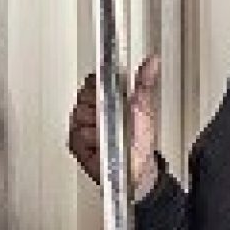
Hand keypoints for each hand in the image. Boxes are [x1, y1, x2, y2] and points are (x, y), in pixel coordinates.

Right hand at [66, 53, 159, 199]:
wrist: (137, 168)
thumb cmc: (140, 138)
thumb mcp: (145, 107)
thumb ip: (144, 82)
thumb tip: (153, 61)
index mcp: (107, 96)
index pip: (92, 81)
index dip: (99, 87)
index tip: (109, 95)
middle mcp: (92, 109)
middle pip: (83, 97)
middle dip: (99, 108)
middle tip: (113, 119)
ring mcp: (82, 125)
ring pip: (79, 116)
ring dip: (97, 127)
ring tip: (109, 135)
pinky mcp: (76, 142)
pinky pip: (76, 136)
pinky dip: (90, 142)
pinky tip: (100, 145)